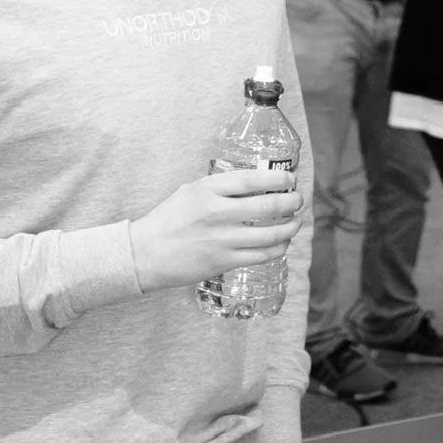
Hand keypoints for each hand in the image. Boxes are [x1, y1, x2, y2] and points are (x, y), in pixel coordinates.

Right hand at [129, 168, 304, 292]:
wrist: (144, 254)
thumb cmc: (168, 220)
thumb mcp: (191, 191)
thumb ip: (221, 187)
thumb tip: (256, 183)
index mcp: (207, 190)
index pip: (252, 179)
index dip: (278, 179)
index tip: (290, 180)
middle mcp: (216, 213)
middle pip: (268, 207)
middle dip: (292, 203)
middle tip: (298, 201)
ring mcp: (221, 240)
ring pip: (270, 234)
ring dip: (290, 227)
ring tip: (295, 222)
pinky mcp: (222, 262)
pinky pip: (260, 256)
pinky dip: (277, 248)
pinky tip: (281, 243)